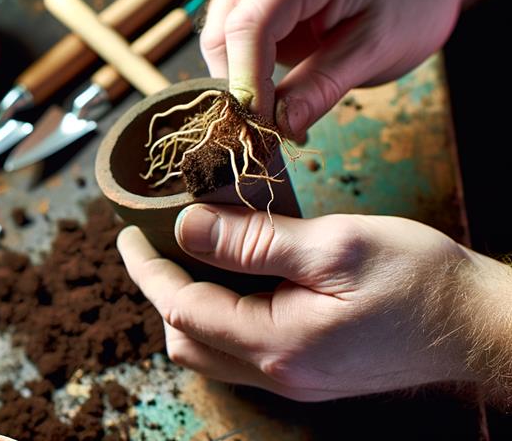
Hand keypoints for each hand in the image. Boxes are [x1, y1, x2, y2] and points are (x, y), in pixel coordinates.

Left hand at [116, 204, 507, 400]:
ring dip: (189, 304)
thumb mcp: (335, 245)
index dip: (147, 269)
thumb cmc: (420, 280)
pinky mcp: (309, 372)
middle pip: (187, 338)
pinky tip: (233, 279)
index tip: (129, 234)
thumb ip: (255, 239)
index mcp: (279, 344)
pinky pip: (241, 351)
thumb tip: (187, 227)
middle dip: (162, 290)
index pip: (182, 308)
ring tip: (191, 255)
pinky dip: (222, 315)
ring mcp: (294, 379)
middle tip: (157, 242)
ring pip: (211, 350)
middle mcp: (279, 373)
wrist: (479, 324)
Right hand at [200, 0, 465, 138]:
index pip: (247, 27)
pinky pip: (233, 25)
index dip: (246, 85)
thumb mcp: (380, 45)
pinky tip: (279, 80)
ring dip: (241, 75)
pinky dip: (248, 60)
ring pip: (221, 33)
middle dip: (239, 86)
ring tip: (281, 108)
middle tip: (271, 131)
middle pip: (222, 32)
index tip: (261, 131)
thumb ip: (323, 86)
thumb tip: (279, 126)